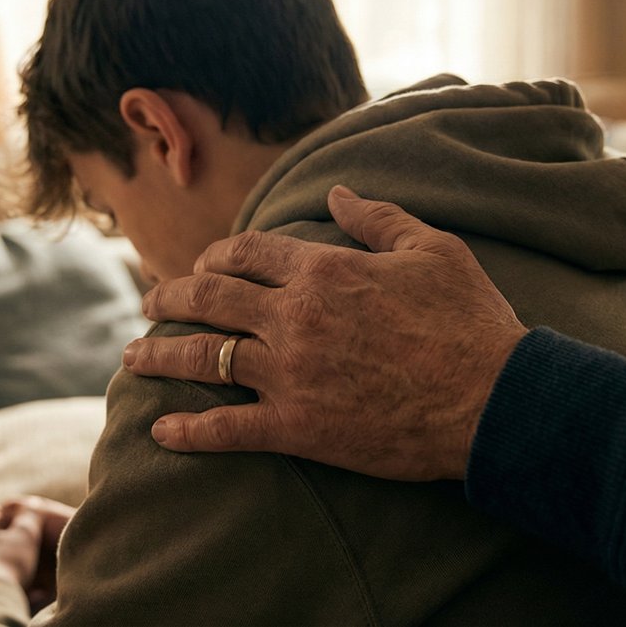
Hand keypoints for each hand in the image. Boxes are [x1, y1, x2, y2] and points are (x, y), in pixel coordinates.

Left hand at [123, 185, 527, 480]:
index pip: (247, 252)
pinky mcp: (298, 427)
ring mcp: (291, 373)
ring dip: (160, 354)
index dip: (218, 255)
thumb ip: (377, 218)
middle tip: (148, 301)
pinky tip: (160, 433)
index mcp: (324, 270)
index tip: (204, 263)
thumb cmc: (470, 321)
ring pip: (204, 358)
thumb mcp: (432, 248)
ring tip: (132, 357)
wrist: (493, 400)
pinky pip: (228, 429)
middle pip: (210, 298)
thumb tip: (336, 192)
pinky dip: (189, 433)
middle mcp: (295, 316)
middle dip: (170, 296)